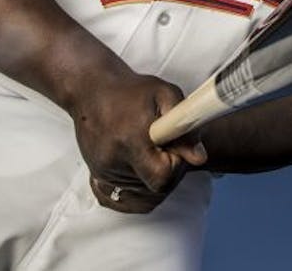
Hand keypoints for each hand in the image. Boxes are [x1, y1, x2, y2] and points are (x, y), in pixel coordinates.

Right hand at [69, 71, 208, 212]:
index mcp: (131, 141)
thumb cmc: (131, 91)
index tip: (175, 146)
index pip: (162, 176)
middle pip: (153, 190)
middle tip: (167, 148)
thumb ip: (186, 125)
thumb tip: (199, 157)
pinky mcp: (97, 177)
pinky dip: (136, 192)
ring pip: (141, 196)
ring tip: (153, 152)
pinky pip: (122, 200)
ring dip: (154, 179)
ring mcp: (103, 172)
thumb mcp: (166, 95)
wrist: (93, 90)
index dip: (177, 166)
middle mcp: (113, 161)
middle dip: (168, 174)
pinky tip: (142, 170)